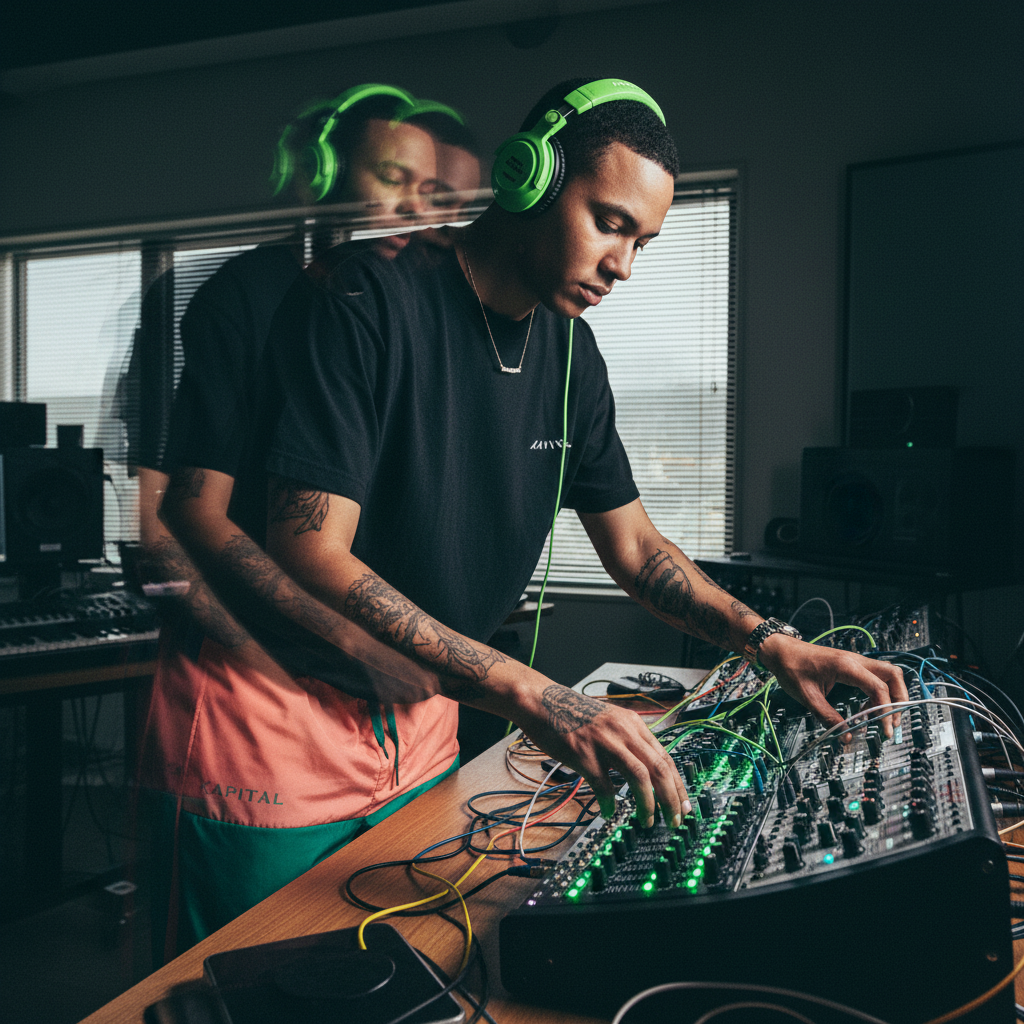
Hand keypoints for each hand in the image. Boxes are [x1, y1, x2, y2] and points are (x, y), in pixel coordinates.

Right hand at [515, 683, 690, 827]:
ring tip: (647, 820)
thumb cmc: (573, 715)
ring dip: (648, 803)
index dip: (679, 785)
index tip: (684, 805)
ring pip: (639, 776)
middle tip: (675, 820)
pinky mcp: (583, 754)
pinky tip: (609, 811)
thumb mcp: (611, 721)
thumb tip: (648, 771)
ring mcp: (604, 742)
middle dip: (672, 798)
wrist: (542, 702)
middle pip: (659, 768)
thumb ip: (629, 741)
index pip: (666, 757)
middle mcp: (623, 731)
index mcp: (633, 724)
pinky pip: (603, 785)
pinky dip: (610, 803)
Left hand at [759, 633, 907, 740]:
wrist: (781, 651)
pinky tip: (868, 708)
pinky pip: (874, 676)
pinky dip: (878, 692)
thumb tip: (845, 736)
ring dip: (891, 695)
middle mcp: (855, 660)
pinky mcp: (851, 665)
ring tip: (884, 718)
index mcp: (846, 666)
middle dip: (899, 699)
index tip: (885, 730)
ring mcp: (854, 661)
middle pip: (893, 675)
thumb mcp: (807, 697)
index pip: (878, 688)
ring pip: (887, 674)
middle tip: (894, 722)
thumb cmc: (791, 667)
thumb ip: (827, 717)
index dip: (886, 711)